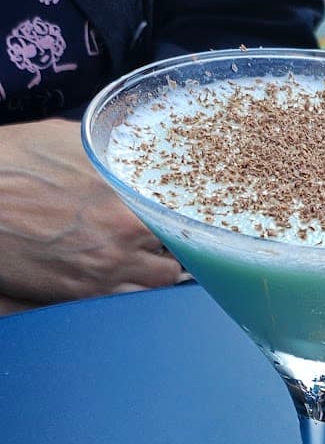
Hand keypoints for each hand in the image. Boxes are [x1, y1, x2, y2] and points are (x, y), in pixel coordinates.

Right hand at [0, 119, 181, 305]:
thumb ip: (109, 155)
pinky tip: (123, 278)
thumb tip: (131, 155)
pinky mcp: (81, 294)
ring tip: (144, 260)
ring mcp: (103, 270)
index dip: (185, 219)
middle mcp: (121, 236)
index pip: (181, 216)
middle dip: (175, 247)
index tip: (187, 218)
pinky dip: (131, 292)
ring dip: (156, 273)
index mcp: (124, 195)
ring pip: (159, 285)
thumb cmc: (10, 161)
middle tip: (166, 240)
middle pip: (178, 253)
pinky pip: (127, 302)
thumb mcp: (67, 141)